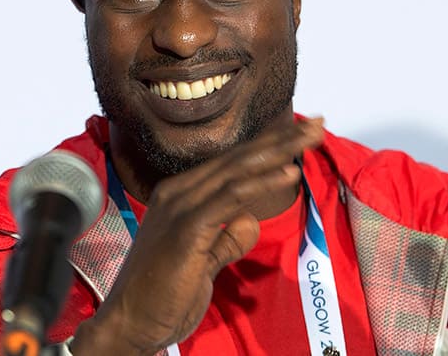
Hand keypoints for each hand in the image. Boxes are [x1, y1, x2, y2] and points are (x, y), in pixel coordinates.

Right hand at [70, 118, 323, 354]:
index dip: (269, 145)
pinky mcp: (186, 227)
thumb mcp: (203, 261)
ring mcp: (180, 207)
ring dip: (278, 151)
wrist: (129, 324)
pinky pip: (230, 197)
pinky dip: (262, 182)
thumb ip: (225, 239)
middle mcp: (178, 192)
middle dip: (281, 139)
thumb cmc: (163, 297)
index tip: (303, 134)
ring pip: (237, 170)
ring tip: (312, 137)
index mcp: (180, 195)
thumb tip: (248, 220)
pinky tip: (289, 170)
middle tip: (319, 123)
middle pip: (238, 158)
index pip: (232, 163)